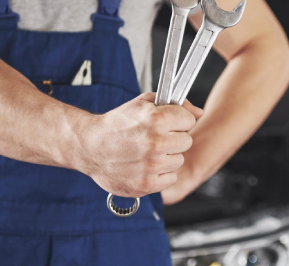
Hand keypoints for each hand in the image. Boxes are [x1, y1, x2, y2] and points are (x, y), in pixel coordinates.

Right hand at [71, 93, 201, 196]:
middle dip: (174, 139)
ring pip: (178, 160)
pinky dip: (161, 174)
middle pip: (186, 141)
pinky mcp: (147, 184)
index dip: (179, 121)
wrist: (90, 146)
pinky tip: (145, 166)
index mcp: (156, 119)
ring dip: (167, 157)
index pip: (189, 121)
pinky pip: (170, 178)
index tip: (169, 123)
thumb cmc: (117, 124)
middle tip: (157, 139)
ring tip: (147, 153)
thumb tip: (198, 113)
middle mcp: (155, 142)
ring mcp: (151, 165)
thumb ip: (175, 105)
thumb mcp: (143, 104)